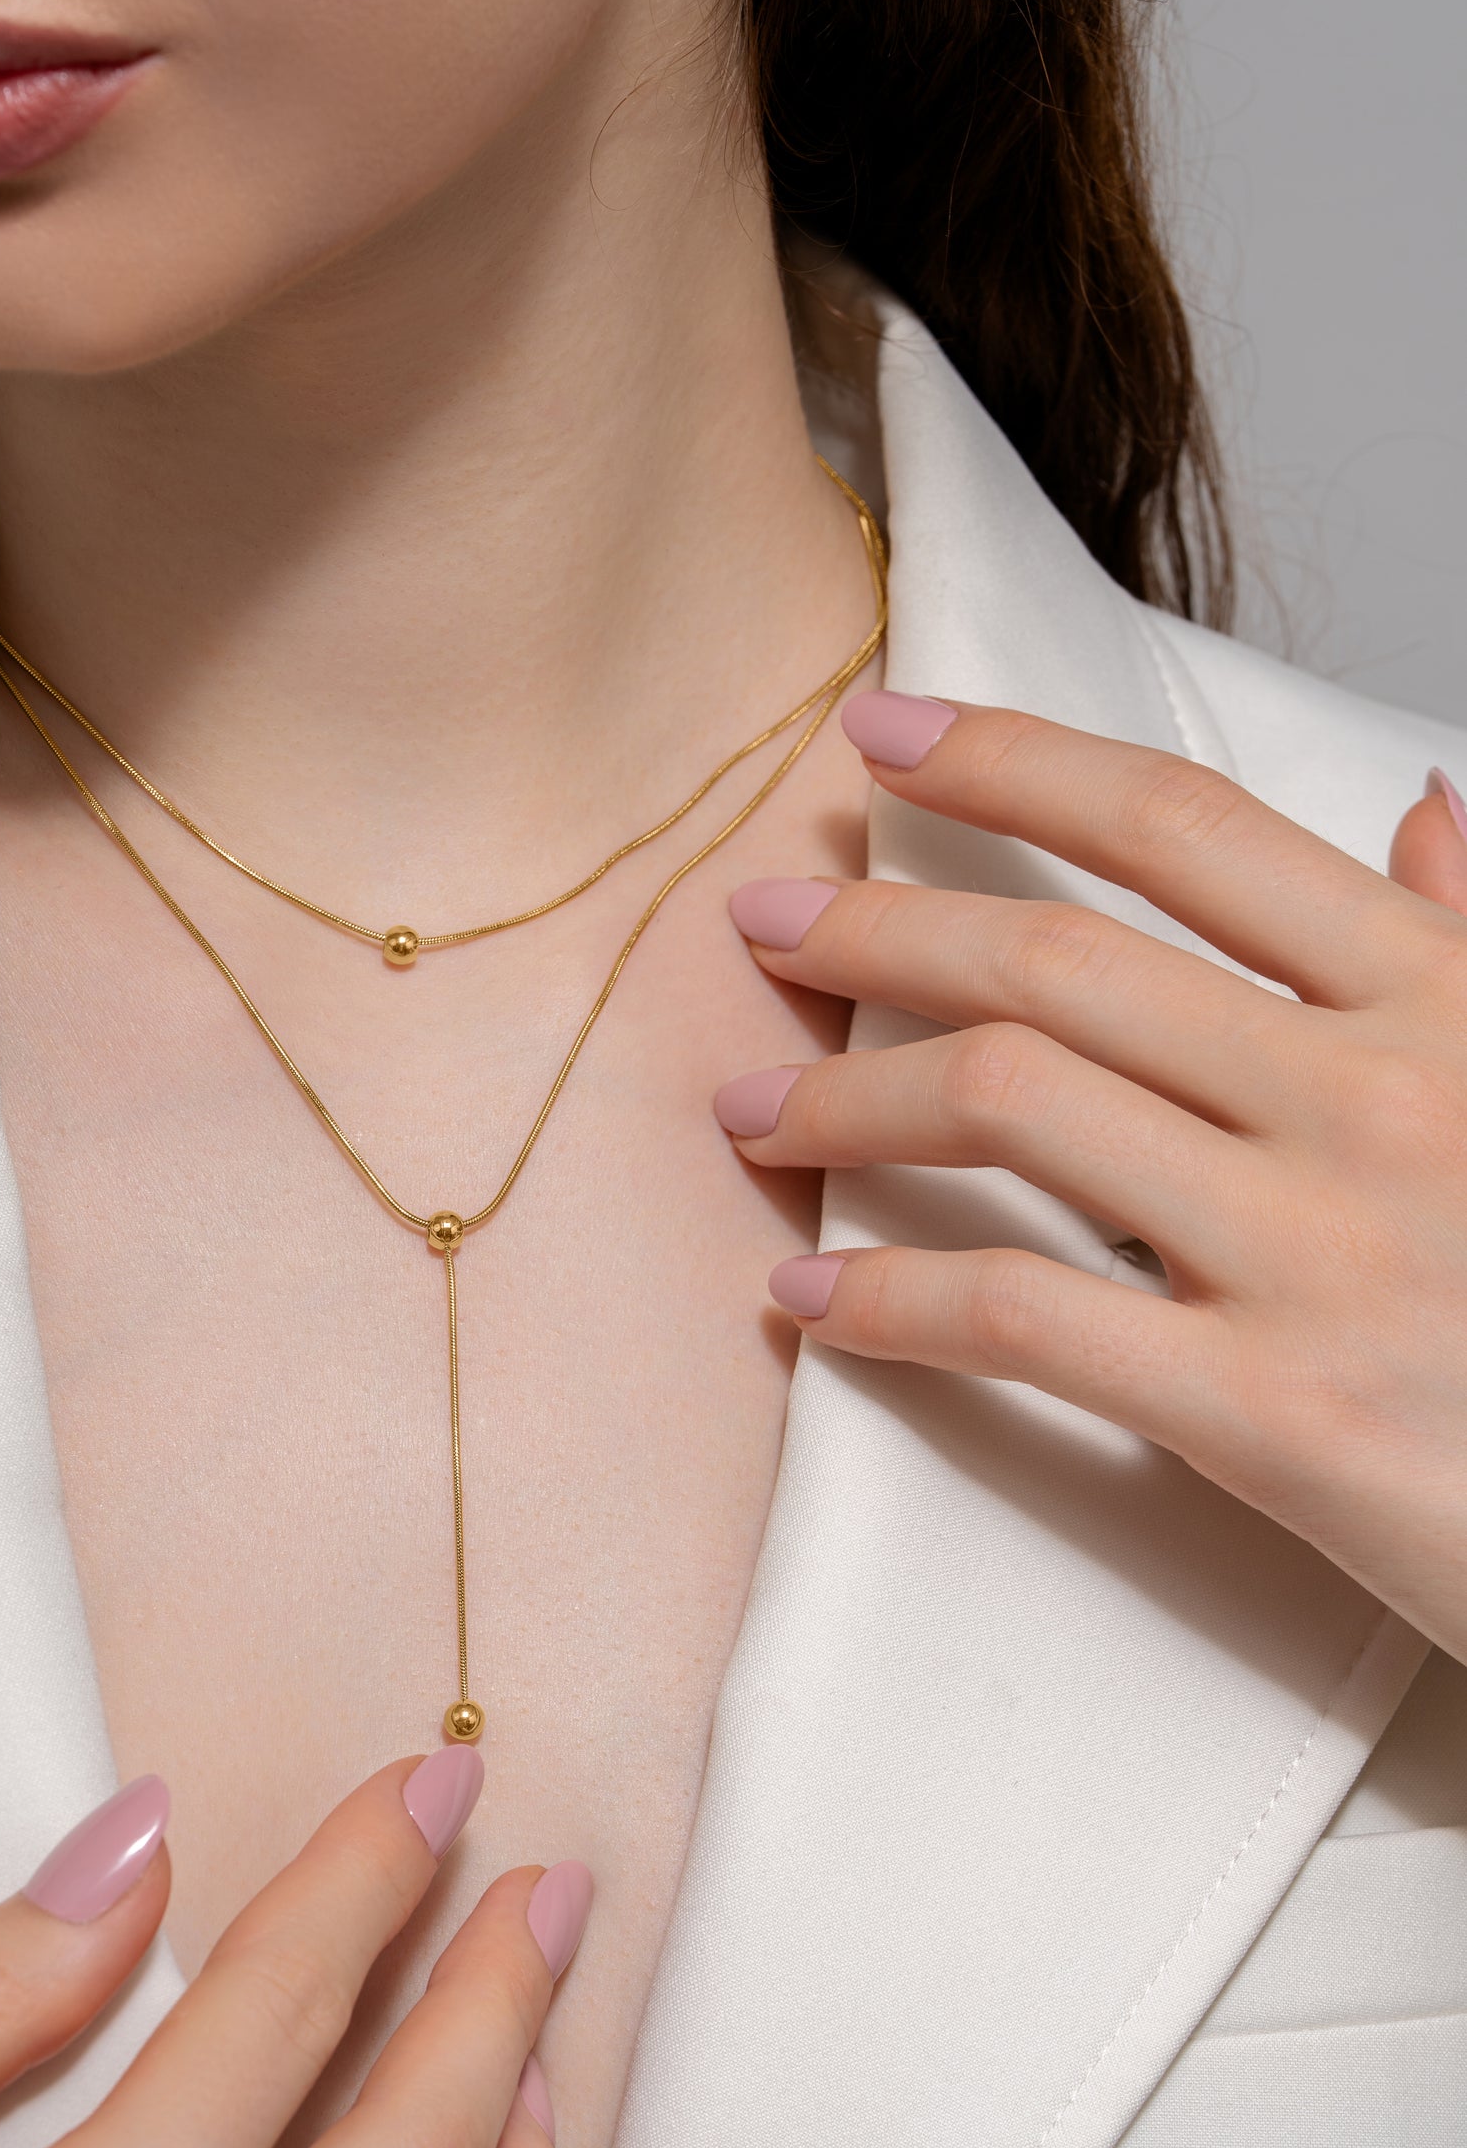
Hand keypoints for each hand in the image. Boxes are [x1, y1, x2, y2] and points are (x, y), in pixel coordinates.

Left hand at [716, 692, 1466, 1665]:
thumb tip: (1426, 817)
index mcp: (1445, 994)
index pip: (1186, 827)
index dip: (1012, 758)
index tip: (878, 731)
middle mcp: (1376, 1095)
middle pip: (1061, 957)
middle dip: (878, 925)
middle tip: (762, 923)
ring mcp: (1323, 1251)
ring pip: (1015, 1107)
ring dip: (846, 1099)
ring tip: (751, 1112)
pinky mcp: (1276, 1416)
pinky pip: (1024, 1318)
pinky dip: (886, 1306)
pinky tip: (805, 1304)